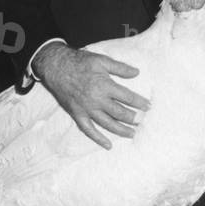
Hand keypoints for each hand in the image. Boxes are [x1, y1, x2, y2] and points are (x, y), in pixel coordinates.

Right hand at [34, 42, 149, 148]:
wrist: (56, 67)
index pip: (127, 97)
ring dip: (121, 130)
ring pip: (107, 124)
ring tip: (132, 134)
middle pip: (119, 113)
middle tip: (143, 120)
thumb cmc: (79, 62)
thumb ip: (120, 67)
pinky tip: (108, 145)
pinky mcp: (77, 114)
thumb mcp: (101, 60)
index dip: (139, 102)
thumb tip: (136, 73)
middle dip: (133, 118)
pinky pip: (88, 130)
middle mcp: (97, 100)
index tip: (148, 106)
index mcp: (105, 85)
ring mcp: (87, 109)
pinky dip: (98, 139)